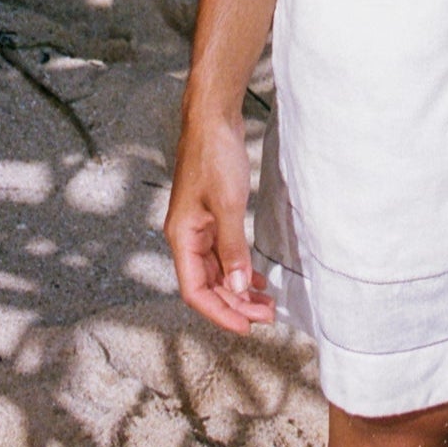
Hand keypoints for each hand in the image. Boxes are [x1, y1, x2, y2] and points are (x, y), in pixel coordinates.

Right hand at [164, 109, 275, 333]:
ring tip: (265, 303)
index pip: (195, 291)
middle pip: (207, 284)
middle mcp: (186, 237)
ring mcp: (198, 227)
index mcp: (182, 238)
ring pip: (217, 270)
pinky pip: (223, 252)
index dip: (219, 312)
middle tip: (265, 316)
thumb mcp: (228, 205)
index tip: (245, 327)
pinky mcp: (211, 215)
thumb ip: (232, 248)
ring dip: (238, 288)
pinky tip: (254, 277)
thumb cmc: (214, 156)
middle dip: (234, 304)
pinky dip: (238, 267)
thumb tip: (237, 287)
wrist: (212, 119)